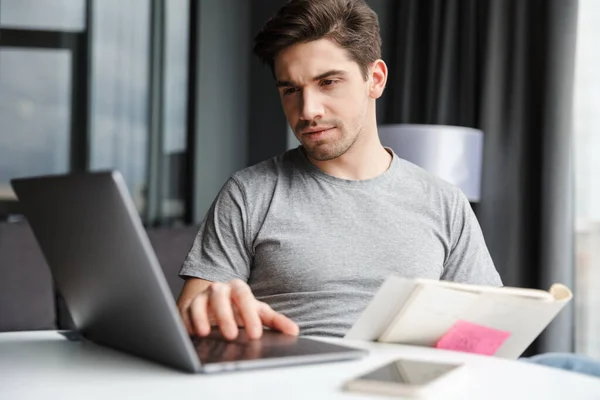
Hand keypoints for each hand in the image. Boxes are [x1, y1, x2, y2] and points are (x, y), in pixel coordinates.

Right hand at [179, 279, 298, 339]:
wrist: (216, 301)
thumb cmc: (240, 309)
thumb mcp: (258, 312)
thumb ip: (276, 321)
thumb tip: (294, 331)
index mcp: (238, 288)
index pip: (244, 297)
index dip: (250, 315)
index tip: (255, 335)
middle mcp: (218, 289)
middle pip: (220, 297)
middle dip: (225, 316)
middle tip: (232, 336)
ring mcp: (201, 297)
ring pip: (199, 303)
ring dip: (201, 317)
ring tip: (206, 333)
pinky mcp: (186, 307)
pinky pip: (184, 313)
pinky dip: (186, 323)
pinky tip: (191, 334)